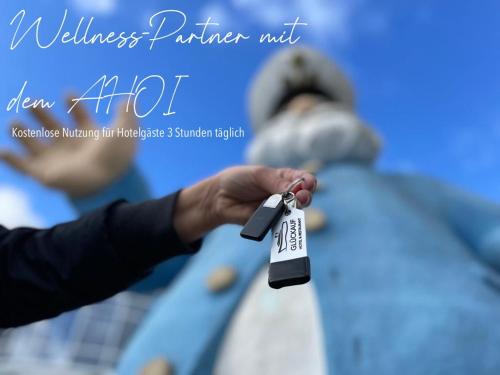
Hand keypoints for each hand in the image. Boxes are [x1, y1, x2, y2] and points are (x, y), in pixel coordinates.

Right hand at [0, 96, 137, 197]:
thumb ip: (126, 113)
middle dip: (42, 114)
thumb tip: (130, 97)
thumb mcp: (124, 131)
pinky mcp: (45, 174)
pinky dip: (12, 160)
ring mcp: (57, 160)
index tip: (68, 94)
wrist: (105, 180)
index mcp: (90, 137)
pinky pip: (24, 167)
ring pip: (35, 145)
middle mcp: (72, 147)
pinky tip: (3, 150)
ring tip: (13, 122)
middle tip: (31, 101)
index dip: (75, 106)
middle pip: (53, 127)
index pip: (80, 118)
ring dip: (23, 134)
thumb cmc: (116, 156)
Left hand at [174, 166, 316, 242]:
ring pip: (294, 212)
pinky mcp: (269, 222)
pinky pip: (280, 224)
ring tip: (296, 205)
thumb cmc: (238, 180)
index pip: (302, 178)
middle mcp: (284, 193)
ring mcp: (278, 209)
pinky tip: (285, 220)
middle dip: (306, 196)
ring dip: (297, 209)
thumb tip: (295, 190)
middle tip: (302, 197)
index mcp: (283, 178)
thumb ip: (276, 182)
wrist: (219, 197)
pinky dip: (284, 223)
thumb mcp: (258, 175)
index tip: (307, 183)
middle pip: (303, 196)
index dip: (307, 181)